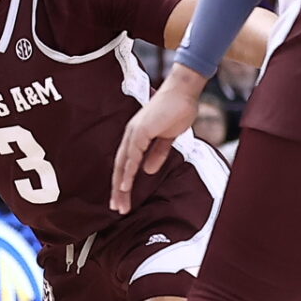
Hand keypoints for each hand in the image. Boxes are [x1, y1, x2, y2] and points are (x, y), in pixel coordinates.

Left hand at [110, 62, 204, 215]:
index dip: (123, 182)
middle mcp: (130, 136)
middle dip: (118, 190)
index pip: (125, 164)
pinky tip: (126, 185)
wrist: (183, 92)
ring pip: (123, 164)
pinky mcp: (141, 130)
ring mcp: (134, 133)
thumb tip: (147, 171)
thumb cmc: (176, 110)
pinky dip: (128, 171)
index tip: (122, 199)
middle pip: (120, 167)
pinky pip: (132, 155)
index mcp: (136, 137)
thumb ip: (157, 153)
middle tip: (116, 208)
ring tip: (119, 204)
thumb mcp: (167, 137)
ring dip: (120, 186)